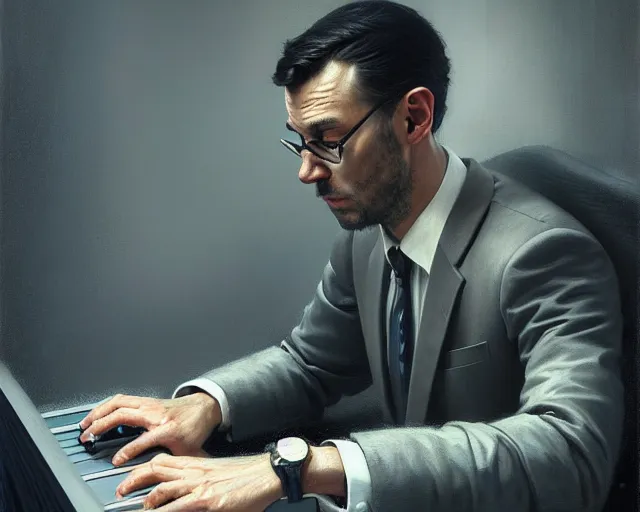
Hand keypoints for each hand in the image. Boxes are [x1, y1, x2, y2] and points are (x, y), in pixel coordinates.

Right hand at [79, 393, 220, 465]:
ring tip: (84, 425)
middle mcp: (156, 413)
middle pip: (124, 414)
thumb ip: (182, 466)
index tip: (115, 461)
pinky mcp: (145, 400)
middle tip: (87, 438)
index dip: (129, 450)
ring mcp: (149, 404)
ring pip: (119, 403)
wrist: (203, 407)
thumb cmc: (195, 428)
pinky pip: (121, 399)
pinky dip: (104, 406)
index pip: (144, 439)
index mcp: (168, 428)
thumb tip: (181, 482)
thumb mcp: (191, 450)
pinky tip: (95, 414)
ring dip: (99, 412)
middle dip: (101, 425)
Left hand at [116, 453, 282, 510]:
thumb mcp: (221, 475)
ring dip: (143, 499)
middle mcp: (195, 472)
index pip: (164, 460)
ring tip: (132, 507)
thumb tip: (191, 495)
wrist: (268, 473)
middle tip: (120, 490)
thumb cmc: (249, 475)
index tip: (133, 474)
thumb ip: (203, 482)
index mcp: (198, 464)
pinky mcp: (208, 500)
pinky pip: (178, 507)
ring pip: (162, 488)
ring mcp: (200, 486)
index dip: (144, 467)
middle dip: (134, 479)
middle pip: (156, 468)